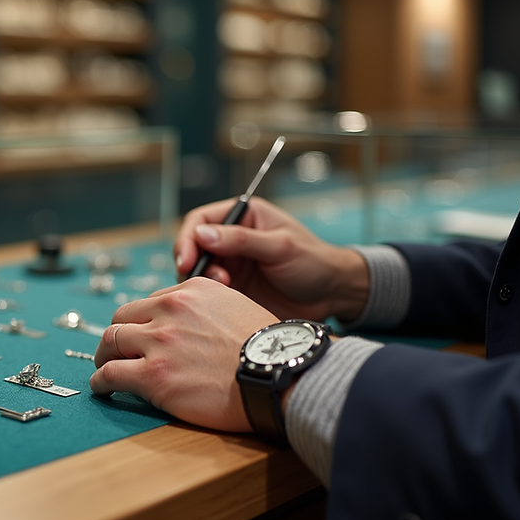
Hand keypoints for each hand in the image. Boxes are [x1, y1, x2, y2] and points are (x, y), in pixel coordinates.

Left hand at [89, 277, 277, 431]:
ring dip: (104, 355)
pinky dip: (101, 381)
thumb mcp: (239, 308)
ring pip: (111, 341)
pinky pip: (111, 373)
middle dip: (117, 334)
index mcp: (193, 290)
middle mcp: (171, 309)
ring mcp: (159, 341)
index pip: (152, 301)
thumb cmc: (269, 350)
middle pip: (123, 316)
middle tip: (115, 349)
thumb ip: (210, 309)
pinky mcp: (153, 375)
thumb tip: (196, 323)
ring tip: (103, 368)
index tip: (142, 334)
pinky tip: (102, 388)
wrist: (278, 376)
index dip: (144, 320)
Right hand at [173, 196, 368, 321]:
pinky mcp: (233, 289)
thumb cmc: (314, 262)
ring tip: (224, 289)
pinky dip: (208, 297)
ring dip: (202, 281)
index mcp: (244, 216)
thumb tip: (202, 234)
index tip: (186, 258)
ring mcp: (231, 265)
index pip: (201, 220)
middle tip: (203, 279)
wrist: (333, 295)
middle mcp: (232, 239)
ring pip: (198, 271)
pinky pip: (209, 292)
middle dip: (192, 263)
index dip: (188, 238)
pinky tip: (223, 302)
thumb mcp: (280, 247)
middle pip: (193, 246)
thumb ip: (241, 239)